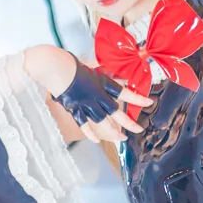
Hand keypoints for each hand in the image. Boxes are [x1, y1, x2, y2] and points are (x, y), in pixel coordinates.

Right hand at [25, 46, 151, 143]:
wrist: (54, 67)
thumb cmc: (69, 63)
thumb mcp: (90, 66)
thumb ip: (101, 73)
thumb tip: (112, 74)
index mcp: (101, 82)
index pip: (123, 92)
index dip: (137, 98)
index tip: (149, 102)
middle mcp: (96, 95)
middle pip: (115, 111)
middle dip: (128, 122)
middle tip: (139, 130)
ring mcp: (85, 103)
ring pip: (102, 120)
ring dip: (113, 131)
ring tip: (122, 139)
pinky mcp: (74, 108)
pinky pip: (83, 123)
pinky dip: (90, 132)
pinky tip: (97, 140)